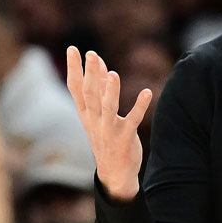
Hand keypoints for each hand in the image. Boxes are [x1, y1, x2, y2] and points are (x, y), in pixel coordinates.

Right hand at [66, 46, 153, 200]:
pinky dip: (140, 106)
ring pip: (108, 107)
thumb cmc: (107, 138)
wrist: (114, 173)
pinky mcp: (125, 138)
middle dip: (91, 74)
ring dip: (111, 91)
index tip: (73, 49)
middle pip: (90, 94)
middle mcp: (94, 120)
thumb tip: (102, 66)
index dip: (74, 69)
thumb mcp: (99, 115)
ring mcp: (109, 130)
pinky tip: (148, 92)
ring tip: (115, 74)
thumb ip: (101, 90)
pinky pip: (133, 120)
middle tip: (91, 54)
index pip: (76, 88)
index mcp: (86, 113)